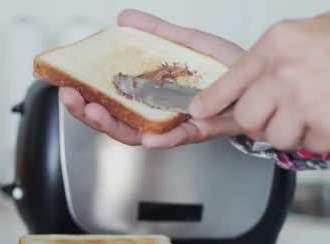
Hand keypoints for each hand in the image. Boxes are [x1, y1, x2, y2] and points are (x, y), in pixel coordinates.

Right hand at [60, 9, 244, 147]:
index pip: (112, 102)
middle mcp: (160, 114)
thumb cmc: (226, 67)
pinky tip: (147, 136)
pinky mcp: (202, 129)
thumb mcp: (186, 43)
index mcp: (152, 97)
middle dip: (90, 113)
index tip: (67, 85)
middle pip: (117, 121)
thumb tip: (124, 18)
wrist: (261, 77)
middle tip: (72, 98)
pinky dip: (164, 139)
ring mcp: (177, 123)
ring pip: (139, 134)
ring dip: (115, 125)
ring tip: (96, 110)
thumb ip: (156, 32)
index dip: (87, 95)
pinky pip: (180, 138)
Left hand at [190, 13, 329, 152]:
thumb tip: (253, 80)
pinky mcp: (321, 129)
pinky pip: (307, 147)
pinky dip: (319, 139)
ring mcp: (301, 103)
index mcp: (277, 46)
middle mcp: (283, 74)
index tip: (200, 111)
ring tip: (317, 112)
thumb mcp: (310, 33)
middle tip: (279, 116)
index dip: (212, 100)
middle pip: (248, 118)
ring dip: (292, 132)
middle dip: (260, 123)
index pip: (231, 79)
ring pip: (275, 137)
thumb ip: (277, 56)